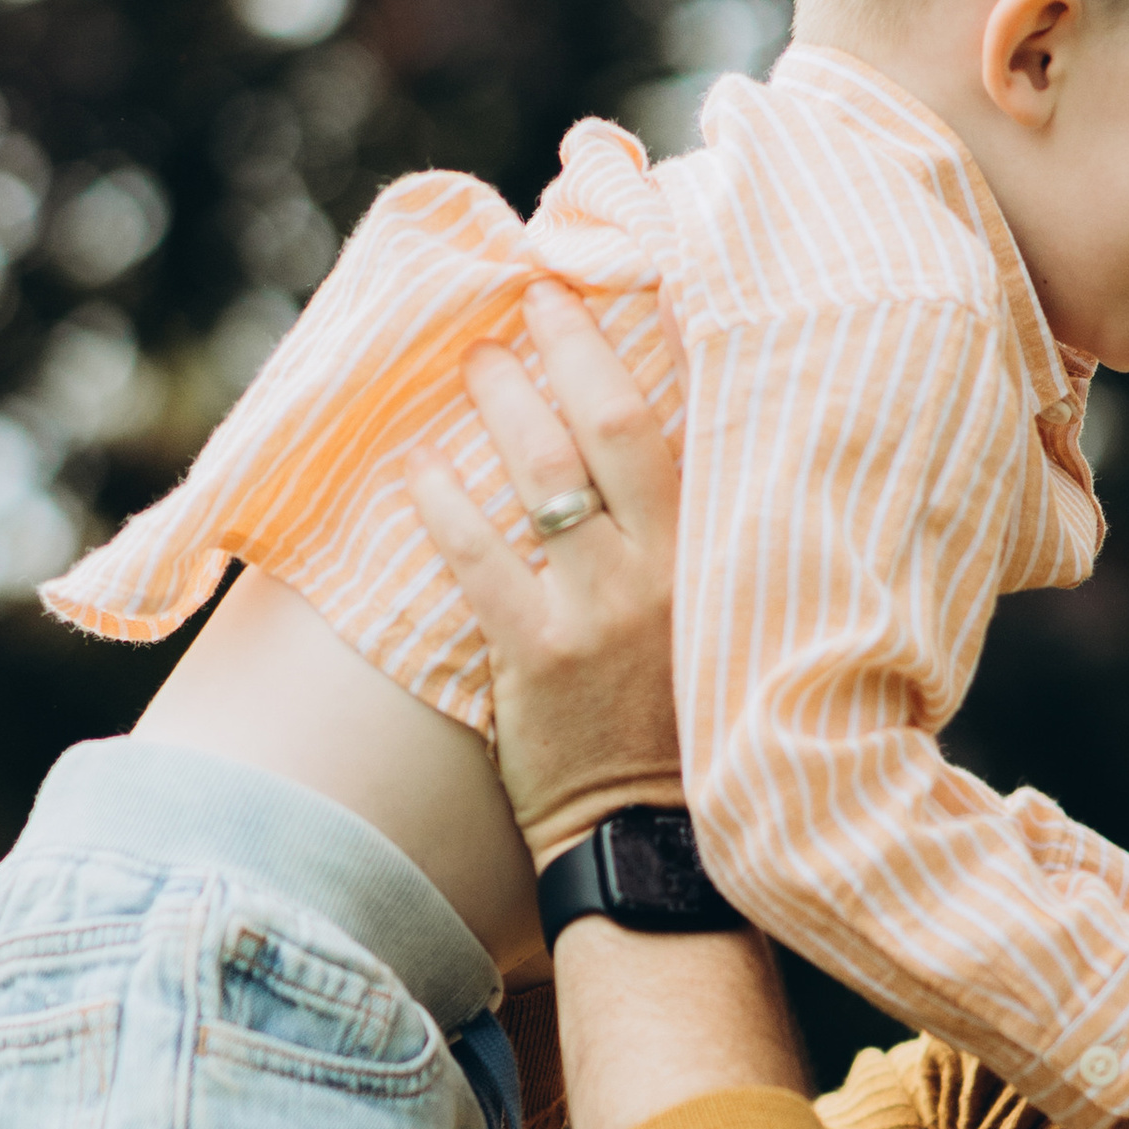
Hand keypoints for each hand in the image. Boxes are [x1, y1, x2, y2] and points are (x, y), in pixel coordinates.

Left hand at [405, 282, 684, 869]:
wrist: (656, 842)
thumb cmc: (682, 730)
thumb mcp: (712, 624)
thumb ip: (691, 547)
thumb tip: (644, 462)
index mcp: (713, 555)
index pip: (683, 425)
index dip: (640, 346)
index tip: (608, 287)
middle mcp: (664, 570)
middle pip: (610, 423)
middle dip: (566, 345)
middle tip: (529, 297)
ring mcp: (601, 609)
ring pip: (542, 475)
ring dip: (500, 402)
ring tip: (470, 359)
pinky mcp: (540, 656)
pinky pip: (478, 557)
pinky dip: (441, 503)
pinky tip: (414, 468)